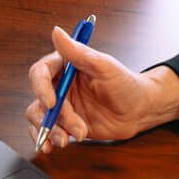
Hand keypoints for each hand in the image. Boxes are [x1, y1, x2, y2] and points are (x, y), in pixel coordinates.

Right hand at [24, 25, 178, 150]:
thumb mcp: (105, 67)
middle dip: (52, 117)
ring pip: (40, 118)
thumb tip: (57, 31)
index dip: (40, 87)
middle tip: (71, 128)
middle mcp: (59, 85)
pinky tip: (51, 147)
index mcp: (66, 66)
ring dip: (51, 130)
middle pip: (39, 99)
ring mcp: (62, 106)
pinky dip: (45, 139)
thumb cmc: (126, 84)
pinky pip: (46, 131)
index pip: (41, 72)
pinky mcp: (65, 124)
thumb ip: (79, 52)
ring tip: (71, 138)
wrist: (139, 111)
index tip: (52, 103)